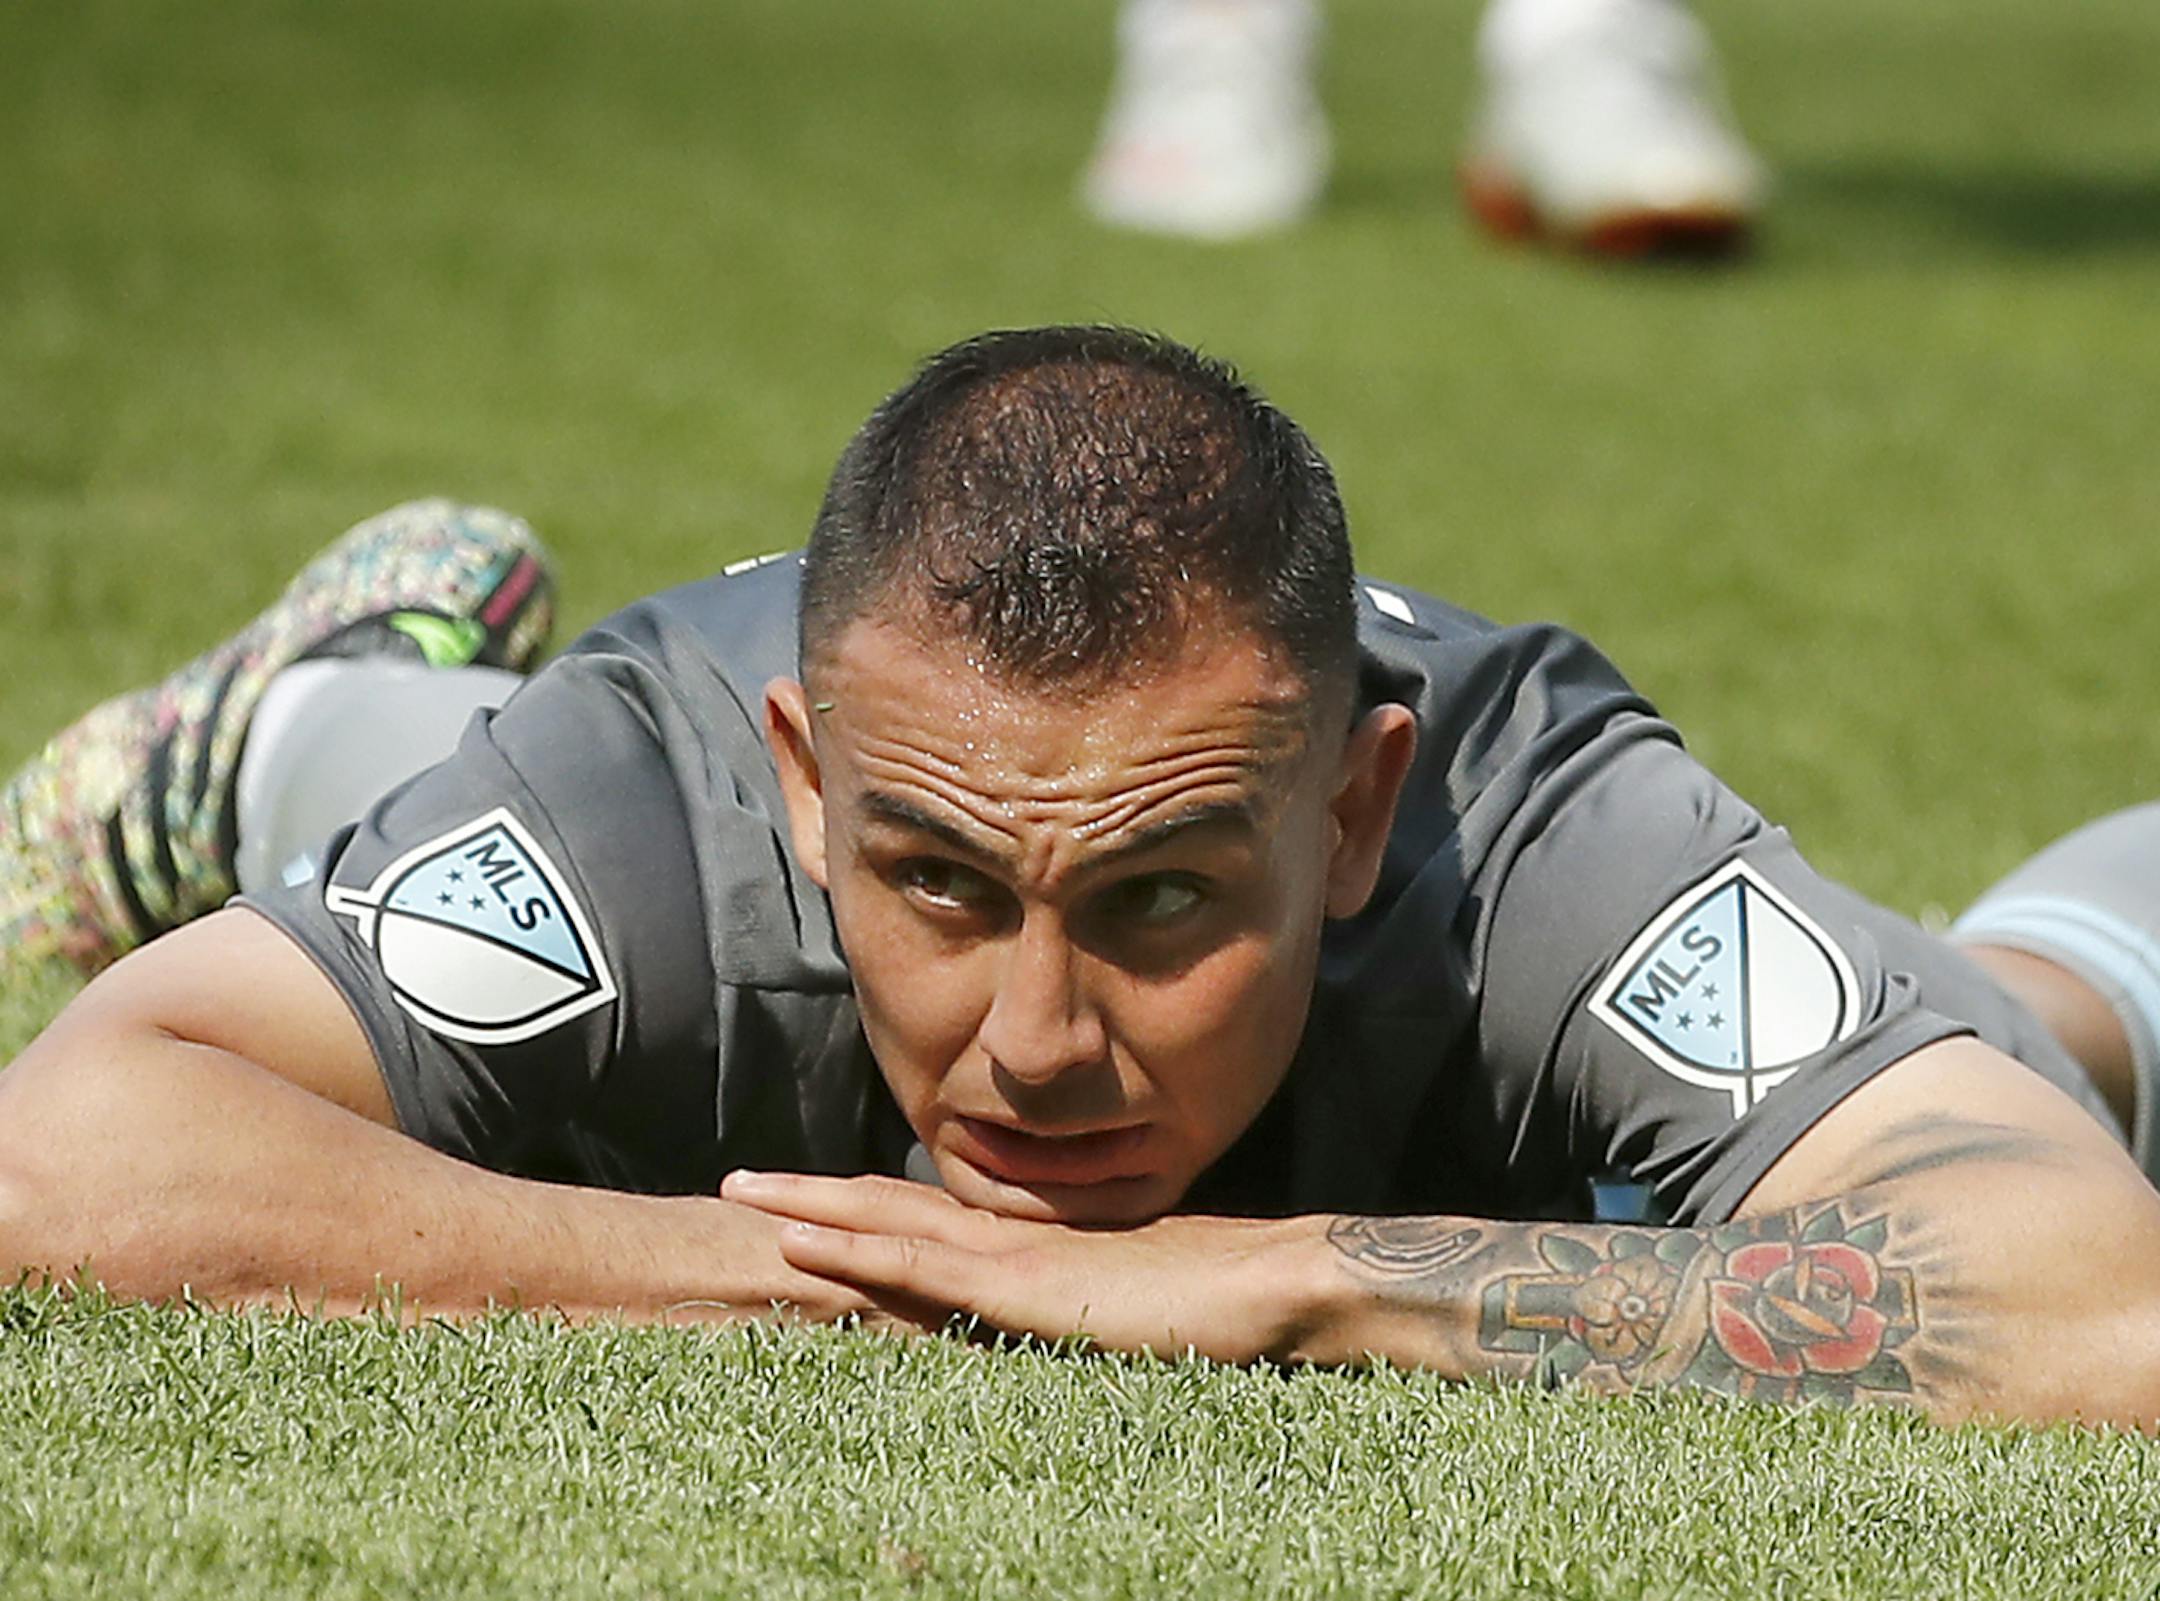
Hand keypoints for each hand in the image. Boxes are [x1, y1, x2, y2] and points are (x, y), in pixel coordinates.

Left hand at [719, 1171, 1319, 1361]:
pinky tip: (798, 1244)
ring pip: (886, 1222)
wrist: (1270, 1283)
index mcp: (1030, 1242)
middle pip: (889, 1205)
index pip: (926, 1217)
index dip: (863, 1205)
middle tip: (741, 1181)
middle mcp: (1010, 1236)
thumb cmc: (1218, 1301)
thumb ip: (1078, 1305)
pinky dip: (851, 1250)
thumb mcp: (1125, 1306)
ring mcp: (1011, 1256)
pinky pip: (917, 1267)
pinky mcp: (1020, 1288)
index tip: (805, 1200)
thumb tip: (1053, 1321)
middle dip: (811, 1194)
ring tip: (743, 1192)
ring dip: (808, 1208)